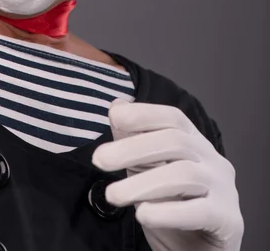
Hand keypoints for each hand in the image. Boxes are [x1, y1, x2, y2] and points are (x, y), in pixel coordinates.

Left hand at [91, 99, 243, 250]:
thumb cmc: (174, 206)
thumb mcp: (147, 170)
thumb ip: (133, 140)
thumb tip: (117, 107)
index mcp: (195, 143)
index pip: (174, 118)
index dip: (145, 114)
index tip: (115, 118)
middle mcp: (213, 160)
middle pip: (175, 142)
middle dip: (133, 148)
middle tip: (100, 160)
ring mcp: (223, 188)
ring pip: (184, 174)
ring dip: (143, 183)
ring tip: (113, 195)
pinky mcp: (227, 219)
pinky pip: (199, 211)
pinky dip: (168, 212)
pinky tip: (143, 214)